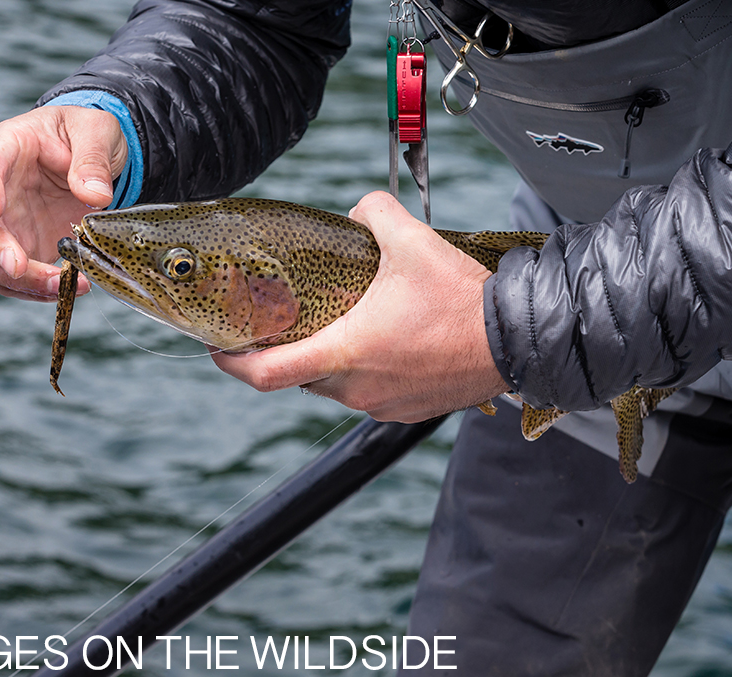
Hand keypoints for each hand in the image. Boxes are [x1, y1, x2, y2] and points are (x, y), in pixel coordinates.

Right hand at [0, 105, 128, 300]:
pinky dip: (35, 290)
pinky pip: (15, 277)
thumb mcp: (98, 131)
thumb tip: (94, 195)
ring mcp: (8, 222)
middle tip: (20, 267)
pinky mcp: (25, 246)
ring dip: (18, 279)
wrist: (92, 154)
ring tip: (60, 285)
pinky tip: (66, 289)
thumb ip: (94, 159)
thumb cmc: (85, 133)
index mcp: (9, 146)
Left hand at [211, 191, 508, 422]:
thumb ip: (374, 215)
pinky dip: (362, 375)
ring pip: (334, 389)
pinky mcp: (406, 413)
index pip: (265, 374)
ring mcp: (381, 406)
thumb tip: (359, 209)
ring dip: (328, 364)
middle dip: (286, 354)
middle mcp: (356, 389)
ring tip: (338, 331)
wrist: (515, 341)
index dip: (230, 363)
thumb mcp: (412, 243)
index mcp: (345, 352)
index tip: (216, 347)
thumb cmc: (462, 300)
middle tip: (282, 327)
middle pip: (298, 379)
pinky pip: (368, 396)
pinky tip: (380, 348)